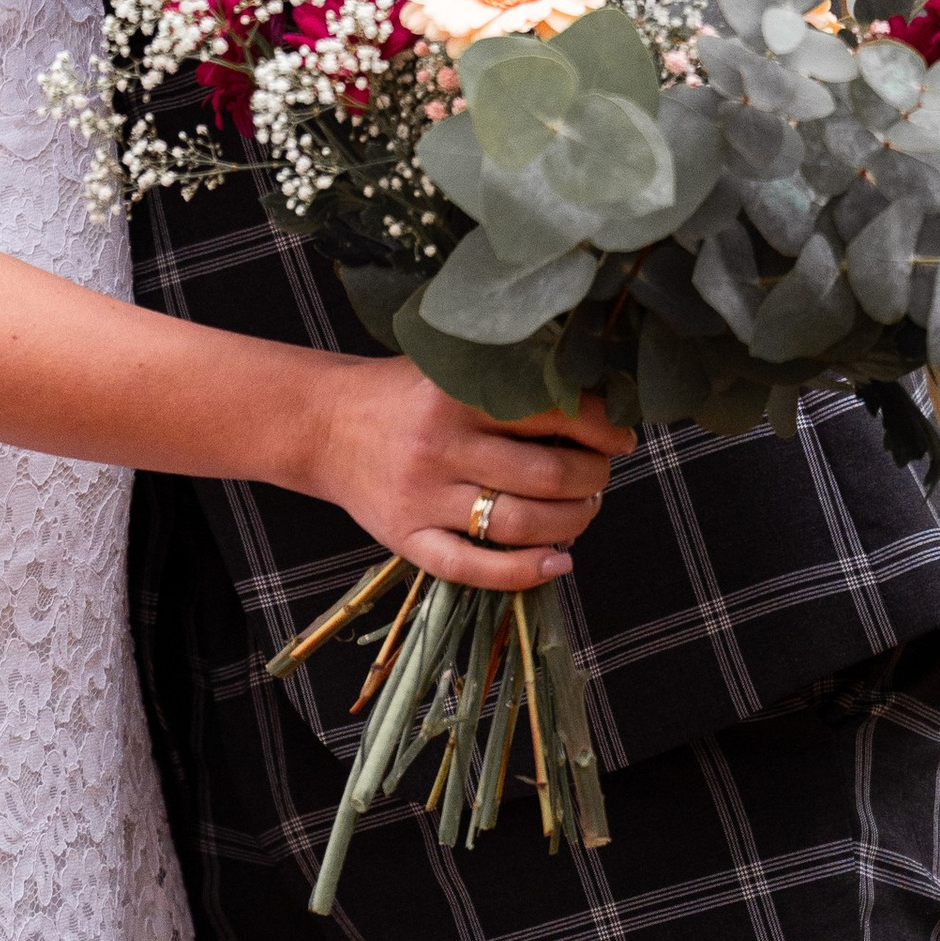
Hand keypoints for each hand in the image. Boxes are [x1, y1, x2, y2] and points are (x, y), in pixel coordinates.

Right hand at [308, 367, 634, 591]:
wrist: (322, 424)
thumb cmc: (401, 394)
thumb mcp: (450, 368)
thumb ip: (510, 379)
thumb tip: (594, 404)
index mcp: (455, 395)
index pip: (551, 413)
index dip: (599, 429)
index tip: (618, 437)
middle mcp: (440, 446)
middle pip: (546, 473)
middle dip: (592, 478)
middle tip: (600, 474)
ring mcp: (422, 498)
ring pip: (520, 523)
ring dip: (573, 521)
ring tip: (583, 509)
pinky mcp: (406, 539)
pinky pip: (473, 568)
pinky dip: (525, 572)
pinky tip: (559, 562)